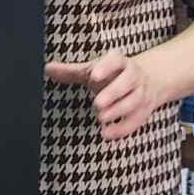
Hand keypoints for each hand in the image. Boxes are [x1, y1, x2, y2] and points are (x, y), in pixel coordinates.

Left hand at [45, 50, 166, 140]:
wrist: (146, 80)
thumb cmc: (111, 75)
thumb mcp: (92, 70)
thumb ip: (70, 71)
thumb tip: (48, 68)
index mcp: (119, 62)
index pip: (115, 60)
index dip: (106, 67)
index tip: (94, 76)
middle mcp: (133, 75)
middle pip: (127, 81)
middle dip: (113, 93)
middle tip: (97, 104)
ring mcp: (141, 92)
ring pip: (134, 100)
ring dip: (118, 110)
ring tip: (100, 118)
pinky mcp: (144, 110)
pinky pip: (137, 120)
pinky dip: (122, 129)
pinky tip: (107, 134)